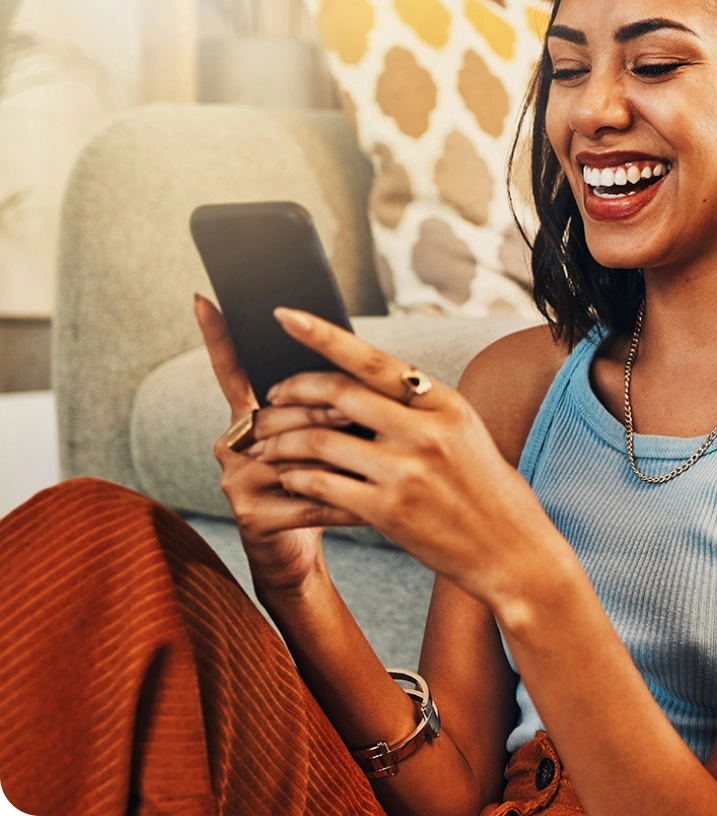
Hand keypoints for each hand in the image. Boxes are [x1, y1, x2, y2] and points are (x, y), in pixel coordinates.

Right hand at [194, 294, 365, 596]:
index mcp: (249, 417)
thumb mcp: (322, 439)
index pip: (231, 370)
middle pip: (280, 411)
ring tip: (377, 456)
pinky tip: (372, 505)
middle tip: (363, 414)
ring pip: (294, 452)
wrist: (299, 555)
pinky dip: (345, 500)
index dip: (216, 335)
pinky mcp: (252, 515)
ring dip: (339, 453)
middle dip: (326, 411)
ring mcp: (236, 479)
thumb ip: (326, 404)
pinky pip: (308, 497)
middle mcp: (232, 443)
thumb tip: (359, 360)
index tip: (204, 296)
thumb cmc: (320, 485)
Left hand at [247, 307, 562, 604]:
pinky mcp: (388, 511)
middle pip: (338, 394)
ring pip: (320, 442)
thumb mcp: (463, 431)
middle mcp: (425, 431)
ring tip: (265, 445)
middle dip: (292, 391)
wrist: (510, 549)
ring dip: (282, 441)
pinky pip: (323, 485)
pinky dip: (297, 479)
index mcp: (443, 403)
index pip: (373, 359)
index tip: (286, 316)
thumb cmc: (484, 488)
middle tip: (269, 398)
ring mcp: (405, 472)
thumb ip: (417, 407)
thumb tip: (362, 380)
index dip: (324, 335)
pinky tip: (289, 478)